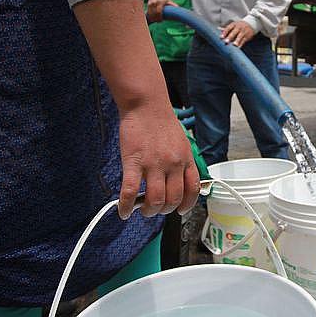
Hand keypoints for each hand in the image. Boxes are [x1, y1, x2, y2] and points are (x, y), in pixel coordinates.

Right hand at [117, 101, 199, 217]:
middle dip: (164, 210)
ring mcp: (153, 164)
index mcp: (186, 159)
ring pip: (155, 200)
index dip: (186, 205)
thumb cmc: (161, 121)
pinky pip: (130, 191)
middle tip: (156, 209)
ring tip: (142, 210)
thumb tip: (178, 180)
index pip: (192, 190)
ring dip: (148, 211)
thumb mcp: (181, 142)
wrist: (146, 104)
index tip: (180, 210)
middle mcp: (173, 164)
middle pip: (173, 199)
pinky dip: (126, 206)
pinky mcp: (133, 162)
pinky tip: (123, 211)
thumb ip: (181, 162)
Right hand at [147, 0, 175, 22]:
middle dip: (156, 18)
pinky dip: (150, 15)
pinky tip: (152, 18)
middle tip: (158, 21)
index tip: (161, 20)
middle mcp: (154, 2)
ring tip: (155, 20)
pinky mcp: (148, 4)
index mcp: (160, 1)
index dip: (159, 17)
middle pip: (154, 13)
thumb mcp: (169, 0)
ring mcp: (150, 3)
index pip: (159, 11)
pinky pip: (148, 11)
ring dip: (152, 18)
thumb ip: (173, 4)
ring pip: (150, 13)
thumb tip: (178, 8)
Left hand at [221, 21, 255, 47]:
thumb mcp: (234, 25)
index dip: (224, 32)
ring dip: (237, 41)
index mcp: (234, 24)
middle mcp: (239, 27)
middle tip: (226, 42)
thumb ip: (226, 28)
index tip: (221, 37)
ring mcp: (243, 32)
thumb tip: (218, 29)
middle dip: (230, 37)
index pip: (228, 28)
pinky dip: (241, 44)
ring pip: (240, 36)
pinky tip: (238, 47)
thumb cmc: (240, 26)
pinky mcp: (247, 36)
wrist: (251, 24)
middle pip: (234, 32)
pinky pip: (244, 40)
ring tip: (234, 45)